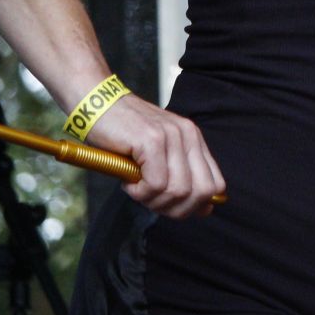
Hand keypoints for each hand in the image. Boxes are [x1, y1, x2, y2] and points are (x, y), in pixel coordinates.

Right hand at [83, 94, 224, 218]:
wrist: (99, 104)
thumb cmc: (124, 135)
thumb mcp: (160, 154)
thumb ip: (182, 176)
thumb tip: (204, 210)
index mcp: (194, 140)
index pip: (216, 184)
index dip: (198, 205)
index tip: (175, 208)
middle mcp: (188, 136)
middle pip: (201, 192)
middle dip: (176, 209)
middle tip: (151, 200)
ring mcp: (172, 136)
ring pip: (178, 191)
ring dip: (153, 200)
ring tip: (136, 187)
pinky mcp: (151, 140)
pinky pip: (156, 184)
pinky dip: (139, 192)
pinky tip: (128, 182)